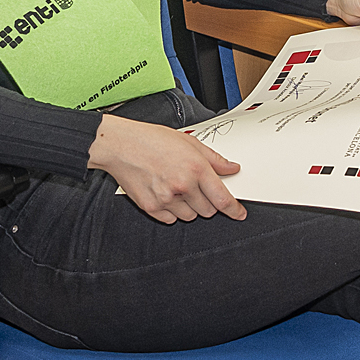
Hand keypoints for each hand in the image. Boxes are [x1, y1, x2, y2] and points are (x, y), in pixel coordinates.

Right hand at [88, 114, 244, 222]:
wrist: (121, 145)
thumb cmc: (152, 140)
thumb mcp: (189, 142)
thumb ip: (214, 159)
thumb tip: (232, 168)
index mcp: (196, 169)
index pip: (222, 198)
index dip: (234, 209)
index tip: (238, 213)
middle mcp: (183, 186)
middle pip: (208, 210)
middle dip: (207, 202)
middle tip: (197, 187)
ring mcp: (166, 199)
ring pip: (190, 216)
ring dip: (190, 207)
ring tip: (178, 187)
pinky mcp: (151, 207)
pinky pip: (171, 219)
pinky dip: (172, 211)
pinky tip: (165, 193)